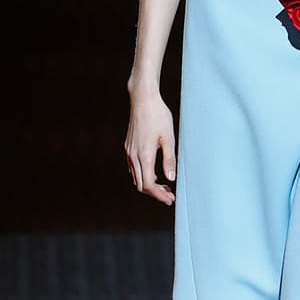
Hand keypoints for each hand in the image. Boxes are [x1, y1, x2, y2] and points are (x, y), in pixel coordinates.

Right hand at [125, 89, 177, 204]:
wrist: (143, 99)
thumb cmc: (158, 116)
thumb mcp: (169, 138)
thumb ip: (169, 160)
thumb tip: (171, 179)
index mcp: (144, 155)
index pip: (148, 184)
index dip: (159, 195)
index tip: (170, 199)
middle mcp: (133, 155)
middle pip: (141, 184)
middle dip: (155, 193)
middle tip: (170, 196)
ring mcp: (129, 151)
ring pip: (136, 177)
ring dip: (149, 184)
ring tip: (165, 186)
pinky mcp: (128, 146)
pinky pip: (133, 167)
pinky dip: (143, 175)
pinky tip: (154, 173)